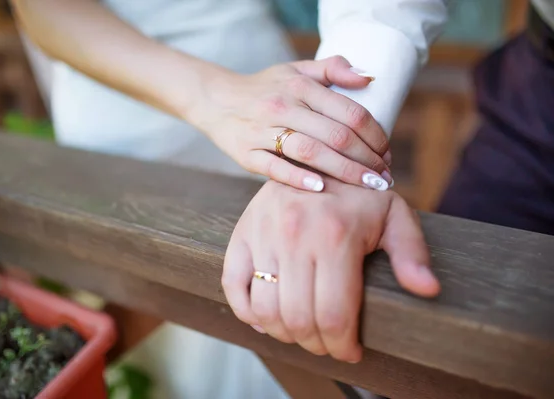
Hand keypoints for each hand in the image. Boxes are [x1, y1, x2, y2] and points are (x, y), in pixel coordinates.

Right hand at [188, 56, 392, 191]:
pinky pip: (275, 167)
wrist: (216, 100)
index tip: (387, 153)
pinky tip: (323, 188)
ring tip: (368, 186)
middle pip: (336, 135)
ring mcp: (263, 131)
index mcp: (301, 86)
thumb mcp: (296, 70)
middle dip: (367, 159)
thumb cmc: (265, 88)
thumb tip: (369, 77)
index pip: (350, 112)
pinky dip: (299, 178)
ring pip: (311, 152)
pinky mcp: (246, 153)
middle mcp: (283, 107)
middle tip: (384, 177)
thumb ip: (333, 69)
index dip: (375, 136)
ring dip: (345, 172)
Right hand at [222, 179, 439, 361]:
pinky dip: (247, 312)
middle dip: (316, 345)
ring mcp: (263, 234)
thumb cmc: (360, 194)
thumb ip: (412, 253)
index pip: (334, 316)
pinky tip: (267, 319)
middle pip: (299, 320)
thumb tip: (427, 290)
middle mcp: (295, 235)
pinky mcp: (242, 234)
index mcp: (336, 235)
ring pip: (265, 310)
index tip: (349, 352)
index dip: (342, 346)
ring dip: (285, 333)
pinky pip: (233, 286)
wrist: (319, 159)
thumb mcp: (395, 215)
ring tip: (302, 332)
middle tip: (328, 344)